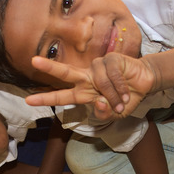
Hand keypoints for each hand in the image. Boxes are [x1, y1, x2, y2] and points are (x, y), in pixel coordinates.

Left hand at [24, 55, 157, 118]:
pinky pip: (111, 75)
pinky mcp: (110, 59)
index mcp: (84, 92)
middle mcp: (87, 78)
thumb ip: (104, 113)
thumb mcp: (115, 114)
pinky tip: (126, 90)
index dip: (46, 98)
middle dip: (50, 67)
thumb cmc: (126, 98)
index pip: (62, 96)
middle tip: (34, 61)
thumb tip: (98, 102)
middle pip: (66, 72)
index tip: (29, 100)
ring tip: (121, 100)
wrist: (144, 83)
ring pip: (99, 82)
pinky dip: (120, 87)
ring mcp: (98, 67)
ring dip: (112, 95)